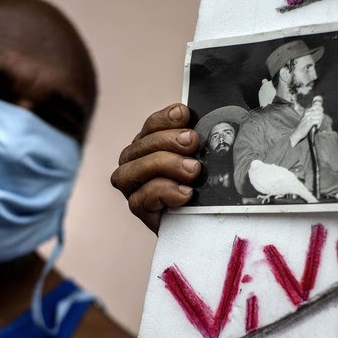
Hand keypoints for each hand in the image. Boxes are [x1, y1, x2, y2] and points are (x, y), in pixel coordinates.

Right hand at [111, 104, 200, 233]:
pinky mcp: (139, 210)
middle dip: (167, 140)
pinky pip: (141, 198)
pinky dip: (164, 192)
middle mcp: (135, 164)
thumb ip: (195, 143)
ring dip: (163, 164)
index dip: (165, 118)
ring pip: (132, 170)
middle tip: (192, 142)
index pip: (150, 126)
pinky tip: (185, 193)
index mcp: (150, 146)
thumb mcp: (201, 160)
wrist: (205, 223)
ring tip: (192, 170)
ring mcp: (133, 188)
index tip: (184, 114)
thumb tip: (197, 125)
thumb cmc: (202, 189)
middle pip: (139, 146)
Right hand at [289, 95, 322, 146]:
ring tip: (318, 124)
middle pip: (320, 111)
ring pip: (320, 116)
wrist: (297, 132)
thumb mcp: (307, 118)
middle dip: (321, 116)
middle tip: (319, 121)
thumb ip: (313, 114)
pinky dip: (319, 124)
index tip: (320, 115)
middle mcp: (308, 113)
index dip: (321, 110)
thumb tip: (320, 111)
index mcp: (307, 111)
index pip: (318, 106)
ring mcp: (308, 117)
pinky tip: (316, 127)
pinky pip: (318, 121)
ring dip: (320, 121)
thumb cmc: (303, 126)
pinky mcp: (309, 122)